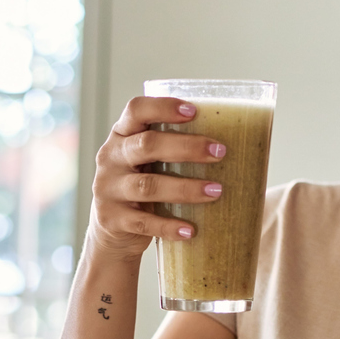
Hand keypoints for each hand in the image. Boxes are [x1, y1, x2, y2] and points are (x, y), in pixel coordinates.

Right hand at [87, 96, 229, 262]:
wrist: (112, 231)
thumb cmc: (142, 187)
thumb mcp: (147, 162)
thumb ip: (171, 149)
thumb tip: (231, 145)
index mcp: (121, 135)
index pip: (136, 110)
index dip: (163, 107)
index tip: (193, 111)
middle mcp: (111, 158)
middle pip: (146, 145)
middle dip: (186, 147)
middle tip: (219, 152)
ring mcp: (108, 189)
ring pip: (148, 185)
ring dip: (185, 188)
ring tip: (216, 191)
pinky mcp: (112, 219)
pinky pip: (143, 222)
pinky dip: (169, 226)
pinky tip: (190, 230)